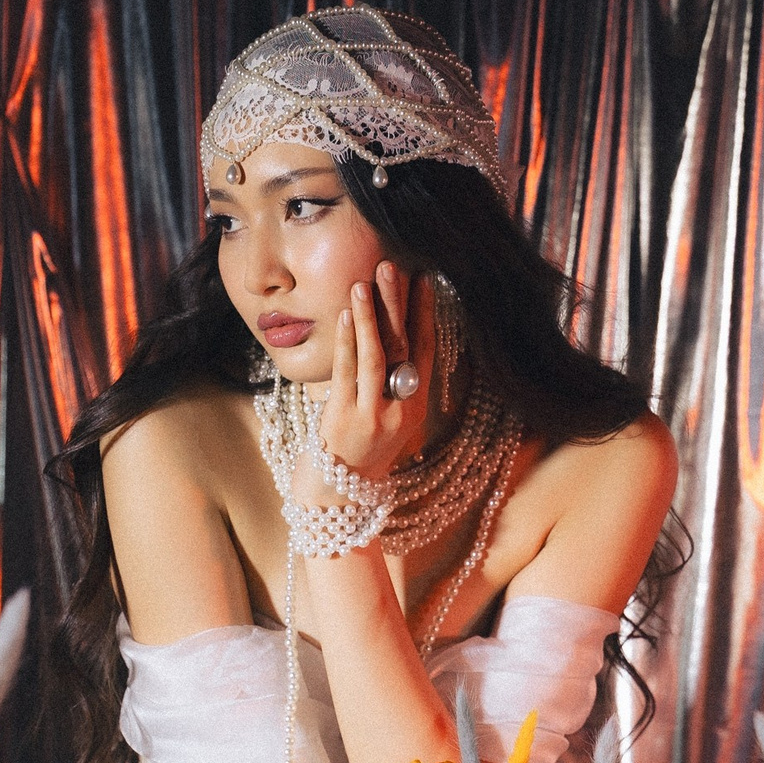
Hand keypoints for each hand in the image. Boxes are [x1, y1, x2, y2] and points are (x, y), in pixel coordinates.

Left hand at [314, 265, 437, 484]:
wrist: (338, 494)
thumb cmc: (360, 450)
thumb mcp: (387, 418)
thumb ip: (393, 383)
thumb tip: (393, 334)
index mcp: (416, 407)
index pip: (425, 350)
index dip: (425, 314)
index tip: (425, 280)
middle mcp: (400, 410)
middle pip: (403, 347)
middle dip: (398, 304)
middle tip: (393, 267)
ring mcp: (374, 414)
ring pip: (377, 357)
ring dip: (372, 317)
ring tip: (365, 282)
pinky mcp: (345, 418)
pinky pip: (348, 373)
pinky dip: (349, 342)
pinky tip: (348, 316)